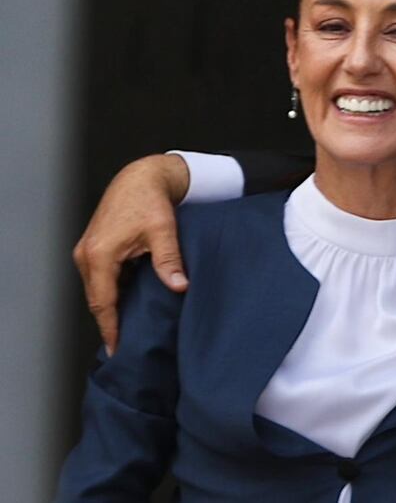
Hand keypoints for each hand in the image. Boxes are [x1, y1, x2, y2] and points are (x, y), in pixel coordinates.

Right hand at [72, 154, 190, 353]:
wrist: (141, 177)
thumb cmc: (150, 200)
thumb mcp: (163, 231)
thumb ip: (168, 260)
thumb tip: (179, 286)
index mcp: (100, 254)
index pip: (103, 302)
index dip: (111, 328)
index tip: (117, 348)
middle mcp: (87, 254)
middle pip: (97, 299)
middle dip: (110, 322)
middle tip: (125, 346)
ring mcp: (87, 251)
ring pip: (98, 289)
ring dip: (111, 307)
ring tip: (128, 329)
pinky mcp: (94, 247)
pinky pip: (100, 278)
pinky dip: (112, 291)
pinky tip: (128, 303)